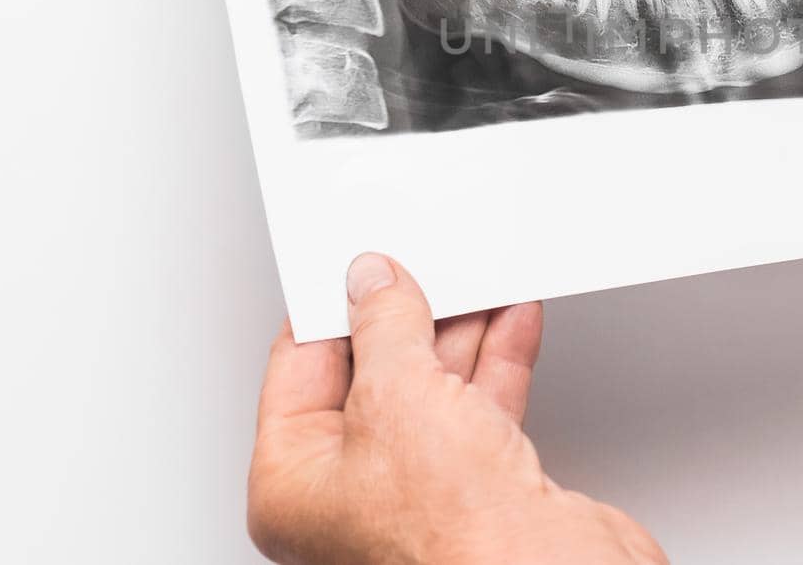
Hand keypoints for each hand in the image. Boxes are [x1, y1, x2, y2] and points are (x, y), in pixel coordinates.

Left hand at [247, 254, 665, 564]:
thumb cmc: (453, 537)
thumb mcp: (396, 394)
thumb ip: (384, 327)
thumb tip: (372, 285)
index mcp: (294, 486)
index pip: (299, 371)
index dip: (330, 309)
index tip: (357, 266)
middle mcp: (353, 497)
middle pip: (371, 377)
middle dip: (403, 318)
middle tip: (419, 267)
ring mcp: (422, 492)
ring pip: (432, 388)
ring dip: (458, 332)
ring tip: (471, 281)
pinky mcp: (484, 487)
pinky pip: (481, 406)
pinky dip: (497, 360)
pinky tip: (508, 320)